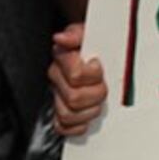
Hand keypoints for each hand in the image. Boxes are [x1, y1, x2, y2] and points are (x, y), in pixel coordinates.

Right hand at [47, 21, 108, 137]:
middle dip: (95, 95)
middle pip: (73, 98)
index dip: (92, 74)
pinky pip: (62, 127)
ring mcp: (57, 96)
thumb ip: (76, 34)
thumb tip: (62, 38)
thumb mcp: (88, 32)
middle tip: (102, 87)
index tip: (98, 67)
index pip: (75, 74)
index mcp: (62, 58)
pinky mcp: (60, 113)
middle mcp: (56, 78)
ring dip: (88, 111)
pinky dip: (77, 126)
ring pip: (67, 114)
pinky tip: (86, 117)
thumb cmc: (92, 43)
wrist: (92, 51)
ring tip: (96, 102)